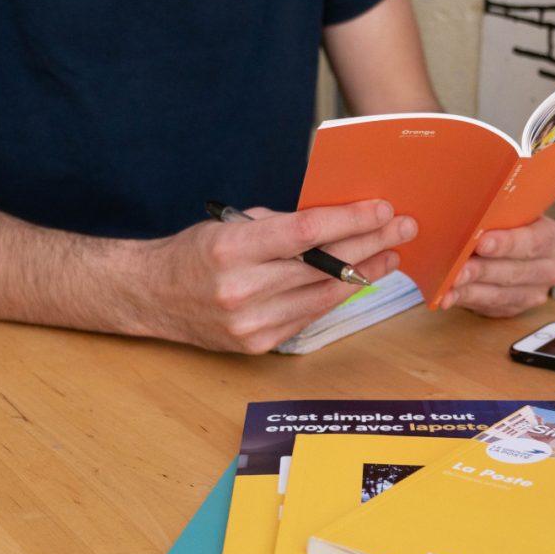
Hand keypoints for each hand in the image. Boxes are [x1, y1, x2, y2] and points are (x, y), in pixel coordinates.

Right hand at [135, 200, 416, 353]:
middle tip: (403, 228)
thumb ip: (280, 226)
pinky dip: (335, 295)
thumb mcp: (230, 225)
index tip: (382, 209)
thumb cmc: (192, 254)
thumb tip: (337, 221)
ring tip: (389, 254)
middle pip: (322, 265)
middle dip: (370, 243)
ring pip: (323, 294)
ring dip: (363, 272)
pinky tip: (356, 279)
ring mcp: (251, 322)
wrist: (151, 298)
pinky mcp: (258, 344)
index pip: (305, 232)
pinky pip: (309, 315)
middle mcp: (242, 289)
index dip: (350, 221)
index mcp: (231, 249)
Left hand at [439, 216, 554, 317]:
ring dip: (470, 289)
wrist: (511, 246)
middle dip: (482, 270)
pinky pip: (488, 306)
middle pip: (515, 271)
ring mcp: (533, 292)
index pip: (533, 241)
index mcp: (552, 238)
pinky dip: (465, 299)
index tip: (482, 243)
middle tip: (458, 268)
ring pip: (501, 294)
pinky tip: (448, 297)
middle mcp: (549, 268)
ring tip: (449, 284)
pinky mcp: (514, 307)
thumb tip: (458, 214)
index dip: (507, 243)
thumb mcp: (507, 212)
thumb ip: (494, 214)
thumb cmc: (506, 224)